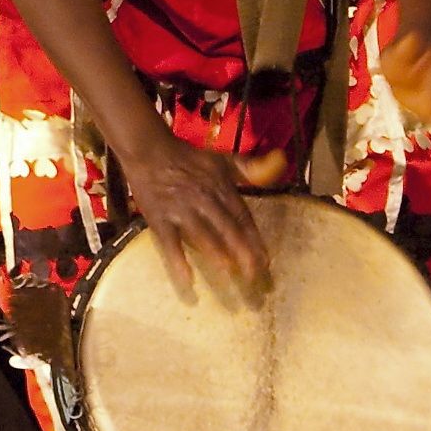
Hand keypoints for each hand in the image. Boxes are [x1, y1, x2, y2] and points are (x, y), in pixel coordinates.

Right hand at [122, 133, 286, 293]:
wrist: (150, 151)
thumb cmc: (188, 157)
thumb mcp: (222, 159)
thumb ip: (250, 166)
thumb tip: (280, 161)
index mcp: (221, 187)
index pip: (242, 217)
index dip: (254, 239)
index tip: (265, 261)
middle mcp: (204, 199)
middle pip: (227, 228)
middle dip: (242, 252)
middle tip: (254, 275)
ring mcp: (181, 210)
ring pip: (202, 235)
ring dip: (216, 253)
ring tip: (229, 273)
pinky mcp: (159, 219)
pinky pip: (170, 243)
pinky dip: (177, 261)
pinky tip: (187, 280)